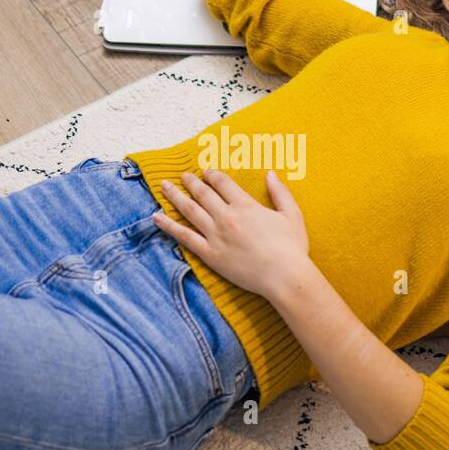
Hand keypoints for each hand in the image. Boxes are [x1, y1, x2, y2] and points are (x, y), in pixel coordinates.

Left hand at [152, 168, 309, 300]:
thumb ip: (280, 192)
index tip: (206, 172)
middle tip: (183, 175)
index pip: (222, 183)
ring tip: (164, 186)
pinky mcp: (209, 254)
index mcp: (245, 205)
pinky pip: (184, 237)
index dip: (212, 175)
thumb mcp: (292, 215)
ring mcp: (215, 235)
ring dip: (175, 196)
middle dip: (191, 182)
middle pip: (203, 193)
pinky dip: (168, 225)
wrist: (284, 276)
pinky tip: (156, 217)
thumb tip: (271, 173)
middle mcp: (227, 217)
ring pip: (189, 210)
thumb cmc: (292, 247)